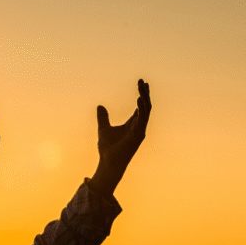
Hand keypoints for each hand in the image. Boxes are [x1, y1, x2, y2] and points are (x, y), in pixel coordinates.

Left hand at [89, 79, 150, 196]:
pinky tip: (139, 98)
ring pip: (146, 111)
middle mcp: (138, 126)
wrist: (107, 162)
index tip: (141, 82)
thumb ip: (103, 118)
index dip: (142, 94)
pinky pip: (142, 119)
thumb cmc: (107, 149)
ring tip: (141, 86)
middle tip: (142, 81)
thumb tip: (100, 106)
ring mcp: (139, 131)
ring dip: (144, 98)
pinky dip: (142, 109)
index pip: (140, 106)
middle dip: (145, 93)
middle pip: (145, 106)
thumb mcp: (103, 128)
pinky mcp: (138, 135)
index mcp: (132, 124)